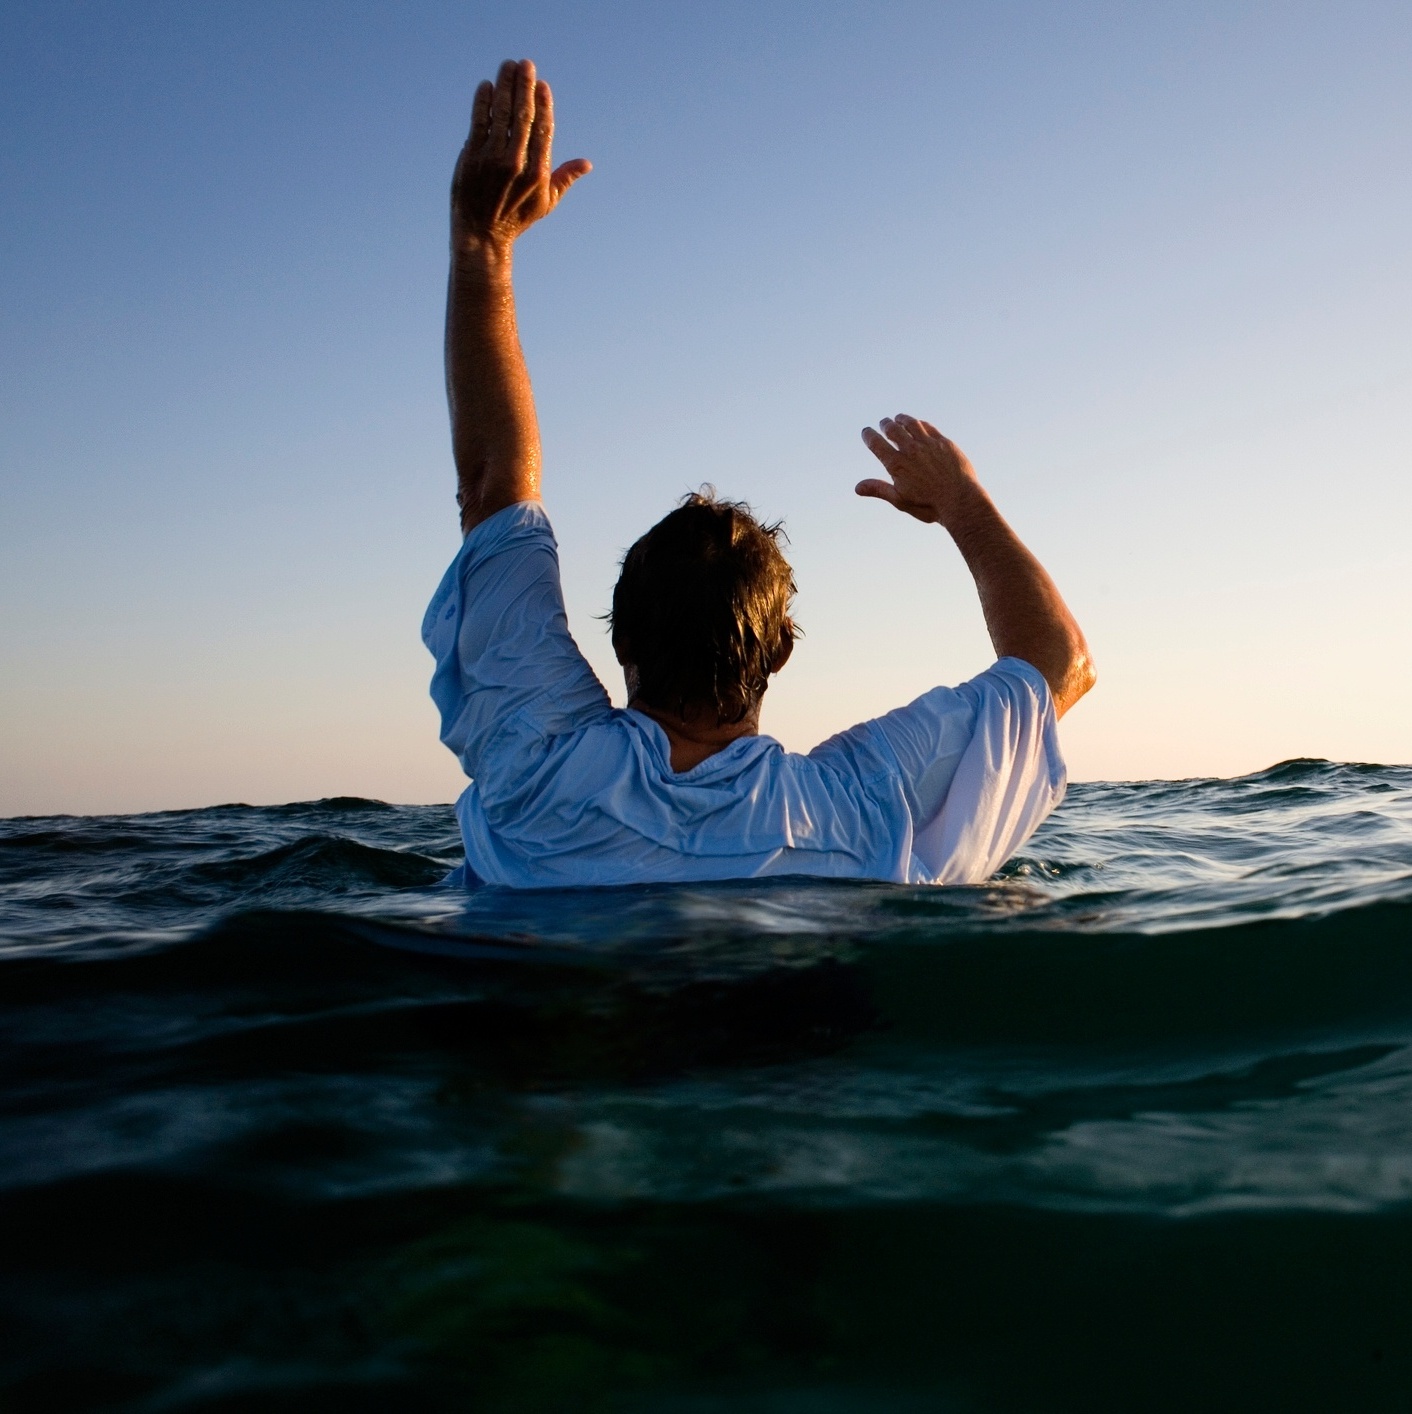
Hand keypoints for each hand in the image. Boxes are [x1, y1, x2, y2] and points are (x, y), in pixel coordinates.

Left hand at [451, 59, 590, 257]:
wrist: (481, 235)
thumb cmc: (516, 218)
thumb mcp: (545, 202)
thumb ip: (565, 178)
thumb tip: (586, 164)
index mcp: (538, 172)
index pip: (543, 129)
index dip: (543, 104)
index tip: (542, 84)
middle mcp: (516, 163)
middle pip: (523, 115)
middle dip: (524, 86)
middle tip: (525, 64)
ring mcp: (492, 159)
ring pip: (501, 113)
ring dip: (504, 85)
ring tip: (507, 66)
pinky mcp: (471, 157)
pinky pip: (479, 122)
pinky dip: (483, 102)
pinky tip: (487, 87)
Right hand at [857, 415, 985, 527]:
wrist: (960, 500)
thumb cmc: (929, 505)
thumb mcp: (900, 500)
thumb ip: (879, 490)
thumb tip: (857, 488)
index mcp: (896, 465)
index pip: (876, 444)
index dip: (869, 436)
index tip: (866, 432)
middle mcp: (910, 450)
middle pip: (893, 430)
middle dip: (885, 424)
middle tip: (883, 423)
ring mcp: (928, 444)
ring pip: (911, 424)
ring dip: (902, 419)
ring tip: (898, 418)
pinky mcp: (944, 442)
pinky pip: (928, 427)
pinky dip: (920, 424)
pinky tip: (918, 424)